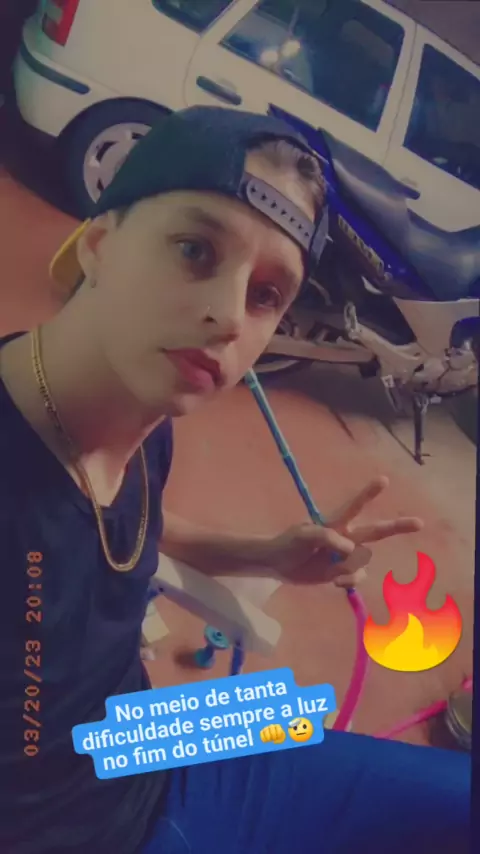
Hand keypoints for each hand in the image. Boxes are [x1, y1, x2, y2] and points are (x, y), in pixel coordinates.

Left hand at [263, 476, 422, 586]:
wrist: (280, 565)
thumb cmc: (290, 543)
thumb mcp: (303, 536)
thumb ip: (326, 537)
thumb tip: (350, 549)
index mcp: (336, 522)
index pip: (355, 506)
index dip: (369, 493)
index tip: (384, 480)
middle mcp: (347, 537)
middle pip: (377, 531)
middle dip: (398, 526)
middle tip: (420, 522)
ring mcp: (347, 556)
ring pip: (363, 560)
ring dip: (348, 566)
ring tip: (327, 567)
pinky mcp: (344, 572)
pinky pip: (358, 577)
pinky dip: (348, 580)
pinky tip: (334, 582)